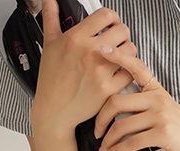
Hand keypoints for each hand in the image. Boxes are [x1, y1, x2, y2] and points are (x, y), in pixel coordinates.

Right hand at [30, 3, 138, 135]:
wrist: (54, 111)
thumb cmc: (51, 80)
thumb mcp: (48, 45)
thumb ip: (51, 18)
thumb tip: (49, 1)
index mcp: (76, 38)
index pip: (106, 15)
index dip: (112, 18)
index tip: (111, 24)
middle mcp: (89, 52)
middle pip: (123, 30)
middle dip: (122, 35)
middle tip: (117, 42)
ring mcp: (100, 71)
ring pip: (130, 51)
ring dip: (128, 53)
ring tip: (119, 58)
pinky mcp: (108, 89)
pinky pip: (130, 73)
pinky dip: (128, 72)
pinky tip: (120, 73)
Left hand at [92, 42, 179, 150]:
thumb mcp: (166, 111)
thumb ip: (146, 105)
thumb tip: (119, 109)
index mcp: (157, 90)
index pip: (136, 67)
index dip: (118, 57)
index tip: (102, 51)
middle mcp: (158, 99)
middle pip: (117, 102)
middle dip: (100, 119)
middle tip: (96, 131)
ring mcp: (161, 115)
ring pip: (122, 125)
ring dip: (108, 140)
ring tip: (103, 149)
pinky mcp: (163, 134)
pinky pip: (132, 141)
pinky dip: (118, 150)